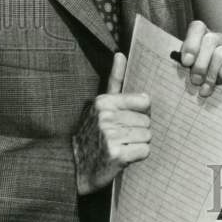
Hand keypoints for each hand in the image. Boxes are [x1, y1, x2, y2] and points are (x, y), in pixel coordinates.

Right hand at [72, 52, 150, 194]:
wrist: (74, 167)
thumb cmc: (92, 134)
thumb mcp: (100, 105)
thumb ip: (115, 80)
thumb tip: (120, 53)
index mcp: (104, 102)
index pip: (144, 101)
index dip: (140, 113)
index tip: (127, 120)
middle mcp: (106, 117)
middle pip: (147, 121)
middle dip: (138, 130)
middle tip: (121, 138)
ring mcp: (111, 136)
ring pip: (147, 135)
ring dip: (138, 144)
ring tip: (121, 146)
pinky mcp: (117, 155)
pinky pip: (145, 151)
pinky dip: (137, 156)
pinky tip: (123, 157)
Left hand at [178, 19, 221, 97]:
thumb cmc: (205, 76)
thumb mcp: (193, 69)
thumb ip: (187, 65)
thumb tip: (179, 70)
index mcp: (203, 37)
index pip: (197, 27)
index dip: (191, 43)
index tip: (186, 62)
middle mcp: (219, 38)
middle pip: (210, 40)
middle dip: (200, 63)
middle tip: (195, 81)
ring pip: (221, 53)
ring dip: (211, 73)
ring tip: (204, 88)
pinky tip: (219, 83)